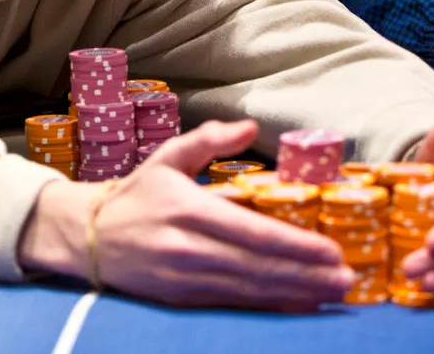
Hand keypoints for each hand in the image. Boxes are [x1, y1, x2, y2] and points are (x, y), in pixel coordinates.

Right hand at [20, 121, 354, 310]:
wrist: (86, 236)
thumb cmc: (135, 194)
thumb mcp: (167, 156)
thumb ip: (209, 140)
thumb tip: (247, 126)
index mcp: (187, 208)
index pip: (252, 232)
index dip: (295, 245)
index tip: (331, 249)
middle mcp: (187, 248)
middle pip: (258, 266)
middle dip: (306, 275)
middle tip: (348, 279)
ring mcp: (183, 278)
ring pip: (249, 290)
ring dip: (295, 294)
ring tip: (332, 294)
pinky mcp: (180, 298)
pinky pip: (232, 305)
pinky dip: (268, 306)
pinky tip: (296, 304)